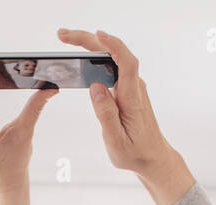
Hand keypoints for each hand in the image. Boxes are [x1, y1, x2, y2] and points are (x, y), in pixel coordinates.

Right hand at [56, 28, 195, 204]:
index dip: (113, 46)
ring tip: (65, 40)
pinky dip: (94, 58)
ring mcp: (131, 87)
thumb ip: (106, 114)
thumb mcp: (117, 141)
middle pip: (114, 55)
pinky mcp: (126, 89)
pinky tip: (79, 56)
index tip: (98, 34)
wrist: (153, 157)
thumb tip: (95, 87)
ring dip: (89, 46)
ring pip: (110, 58)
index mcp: (132, 99)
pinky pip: (110, 67)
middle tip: (62, 35)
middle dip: (88, 40)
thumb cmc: (135, 153)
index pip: (127, 64)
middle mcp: (134, 87)